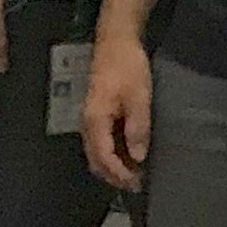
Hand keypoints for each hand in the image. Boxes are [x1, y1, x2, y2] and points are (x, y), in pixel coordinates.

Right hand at [81, 35, 154, 190]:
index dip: (119, 174)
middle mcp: (88, 123)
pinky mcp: (97, 114)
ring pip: (97, 153)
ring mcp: (91, 119)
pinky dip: (113, 154)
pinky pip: (102, 142)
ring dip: (114, 166)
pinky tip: (130, 155)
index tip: (137, 183)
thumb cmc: (127, 66)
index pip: (103, 158)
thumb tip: (138, 157)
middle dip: (115, 176)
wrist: (116, 41)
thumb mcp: (139, 96)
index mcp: (95, 121)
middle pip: (96, 160)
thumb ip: (137, 127)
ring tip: (135, 174)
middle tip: (137, 185)